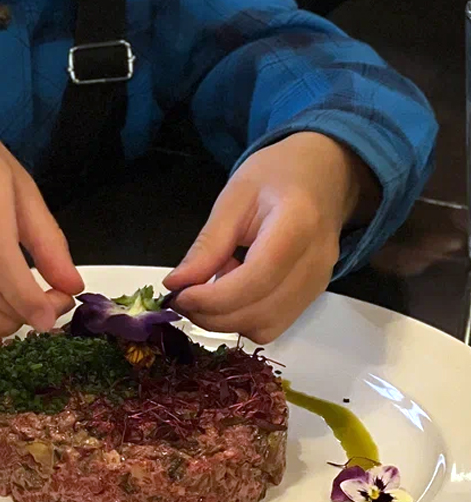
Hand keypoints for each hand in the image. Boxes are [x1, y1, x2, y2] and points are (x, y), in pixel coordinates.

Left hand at [162, 132, 379, 342]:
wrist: (325, 175)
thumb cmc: (277, 175)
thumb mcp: (234, 197)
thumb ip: (208, 243)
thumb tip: (176, 283)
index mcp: (297, 226)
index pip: (257, 278)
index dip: (214, 297)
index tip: (178, 295)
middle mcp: (315, 263)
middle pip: (262, 312)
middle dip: (212, 314)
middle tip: (180, 296)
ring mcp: (319, 284)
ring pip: (267, 327)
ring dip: (226, 319)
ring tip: (208, 286)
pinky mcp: (314, 296)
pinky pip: (274, 323)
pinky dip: (243, 316)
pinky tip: (231, 288)